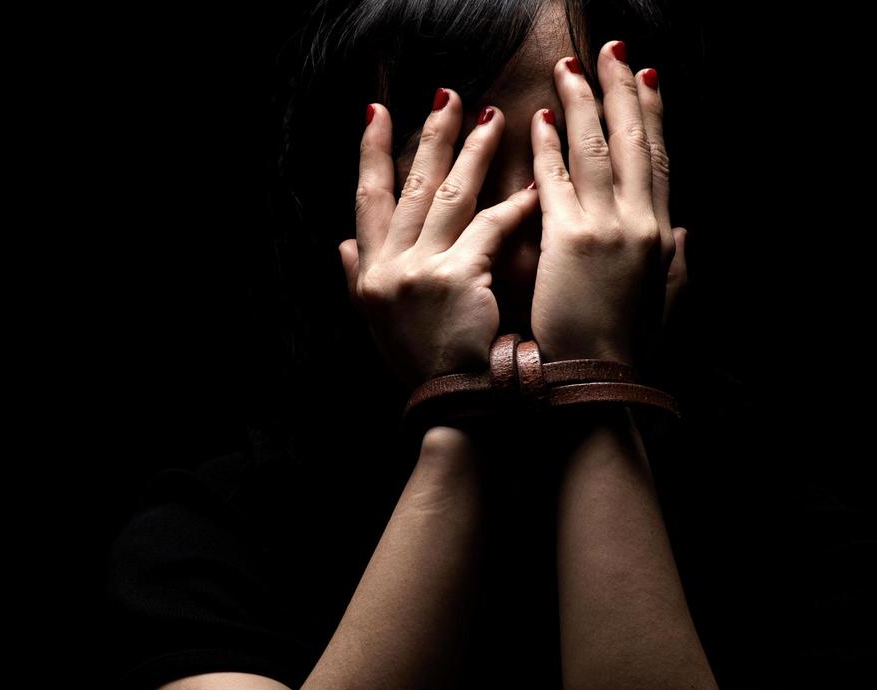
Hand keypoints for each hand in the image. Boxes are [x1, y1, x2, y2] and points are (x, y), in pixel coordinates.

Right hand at [339, 91, 540, 391]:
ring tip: (493, 120)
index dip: (370, 152)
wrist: (451, 407)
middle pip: (410, 186)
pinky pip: (489, 227)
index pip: (366, 199)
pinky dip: (513, 206)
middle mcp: (388, 266)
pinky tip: (533, 185)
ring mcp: (420, 271)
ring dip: (473, 152)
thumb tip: (342, 242)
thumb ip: (356, 279)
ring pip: (449, 195)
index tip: (377, 111)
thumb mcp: (376, 325)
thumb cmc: (422, 367)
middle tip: (449, 95)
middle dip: (430, 135)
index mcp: (368, 274)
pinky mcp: (457, 278)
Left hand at [528, 46, 689, 367]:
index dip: (652, 116)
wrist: (597, 384)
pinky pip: (556, 179)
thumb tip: (686, 235)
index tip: (645, 78)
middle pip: (634, 141)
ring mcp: (607, 229)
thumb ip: (676, 266)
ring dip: (582, 103)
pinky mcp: (569, 240)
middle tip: (610, 50)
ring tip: (569, 68)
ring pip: (596, 149)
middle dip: (622, 90)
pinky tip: (536, 118)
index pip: (658, 162)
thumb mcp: (664, 305)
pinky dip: (547, 146)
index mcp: (662, 237)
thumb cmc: (624, 351)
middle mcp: (641, 224)